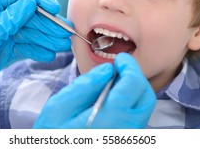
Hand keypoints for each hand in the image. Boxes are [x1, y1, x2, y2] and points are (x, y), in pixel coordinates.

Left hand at [0, 0, 71, 109]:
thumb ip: (7, 20)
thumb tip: (30, 3)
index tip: (53, 8)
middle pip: (28, 15)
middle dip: (47, 24)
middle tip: (65, 32)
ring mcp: (2, 33)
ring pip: (30, 32)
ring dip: (46, 38)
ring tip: (62, 45)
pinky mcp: (5, 49)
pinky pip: (25, 46)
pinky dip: (36, 50)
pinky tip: (48, 54)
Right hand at [33, 53, 156, 127]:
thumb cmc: (53, 135)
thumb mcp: (58, 108)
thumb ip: (84, 86)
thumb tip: (107, 69)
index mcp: (108, 120)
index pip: (133, 86)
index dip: (130, 67)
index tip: (120, 59)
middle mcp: (124, 131)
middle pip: (146, 99)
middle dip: (136, 78)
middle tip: (120, 68)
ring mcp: (127, 138)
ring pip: (144, 110)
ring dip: (134, 91)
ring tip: (115, 83)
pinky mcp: (125, 141)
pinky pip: (136, 120)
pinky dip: (130, 104)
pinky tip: (113, 99)